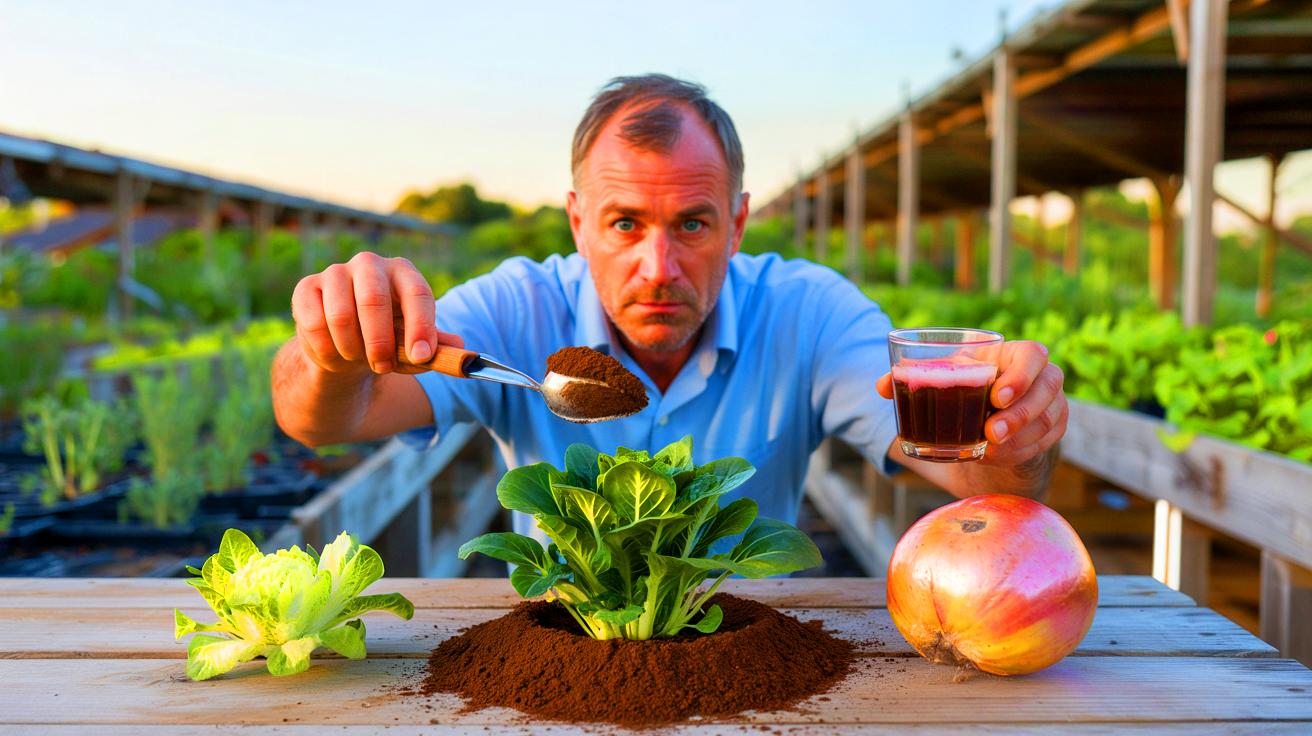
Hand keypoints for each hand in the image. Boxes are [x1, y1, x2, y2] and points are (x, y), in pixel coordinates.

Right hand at [290, 252, 461, 374]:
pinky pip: (313, 323)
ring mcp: (335, 273)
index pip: (416, 292)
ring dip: (351, 349)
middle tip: (383, 368)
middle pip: (373, 299)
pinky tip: (335, 355)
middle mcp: (369, 264)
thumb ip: (437, 348)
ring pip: (340, 315)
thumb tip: (459, 347)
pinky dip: (326, 349)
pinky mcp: (306, 288)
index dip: (421, 326)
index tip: (422, 356)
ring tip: (359, 360)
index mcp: (403, 273)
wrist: (346, 344)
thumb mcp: (414, 345)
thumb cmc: (389, 340)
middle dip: (380, 342)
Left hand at [876, 340, 1067, 466]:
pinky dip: (1019, 453)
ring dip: (1018, 438)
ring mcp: (1053, 404)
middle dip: (1019, 414)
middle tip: (989, 433)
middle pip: (1047, 389)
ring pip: (1048, 420)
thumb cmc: (964, 385)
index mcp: (1015, 355)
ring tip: (988, 448)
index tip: (995, 398)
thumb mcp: (945, 378)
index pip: (1034, 354)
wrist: (988, 415)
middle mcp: (1042, 376)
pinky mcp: (1053, 430)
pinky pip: (1044, 444)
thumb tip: (881, 386)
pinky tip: (995, 457)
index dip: (1021, 375)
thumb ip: (915, 377)